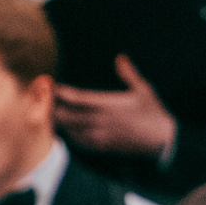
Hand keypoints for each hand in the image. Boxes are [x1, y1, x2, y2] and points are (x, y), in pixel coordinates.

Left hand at [52, 55, 176, 156]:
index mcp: (108, 105)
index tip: (49, 82)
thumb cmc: (154, 113)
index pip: (75, 98)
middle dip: (51, 106)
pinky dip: (69, 134)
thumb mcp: (143, 90)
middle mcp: (101, 121)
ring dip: (58, 121)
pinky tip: (65, 128)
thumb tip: (120, 58)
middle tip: (42, 97)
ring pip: (69, 129)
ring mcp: (101, 136)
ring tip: (48, 111)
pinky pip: (79, 142)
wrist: (164, 141)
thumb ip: (129, 74)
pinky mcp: (104, 146)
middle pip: (66, 115)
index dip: (58, 91)